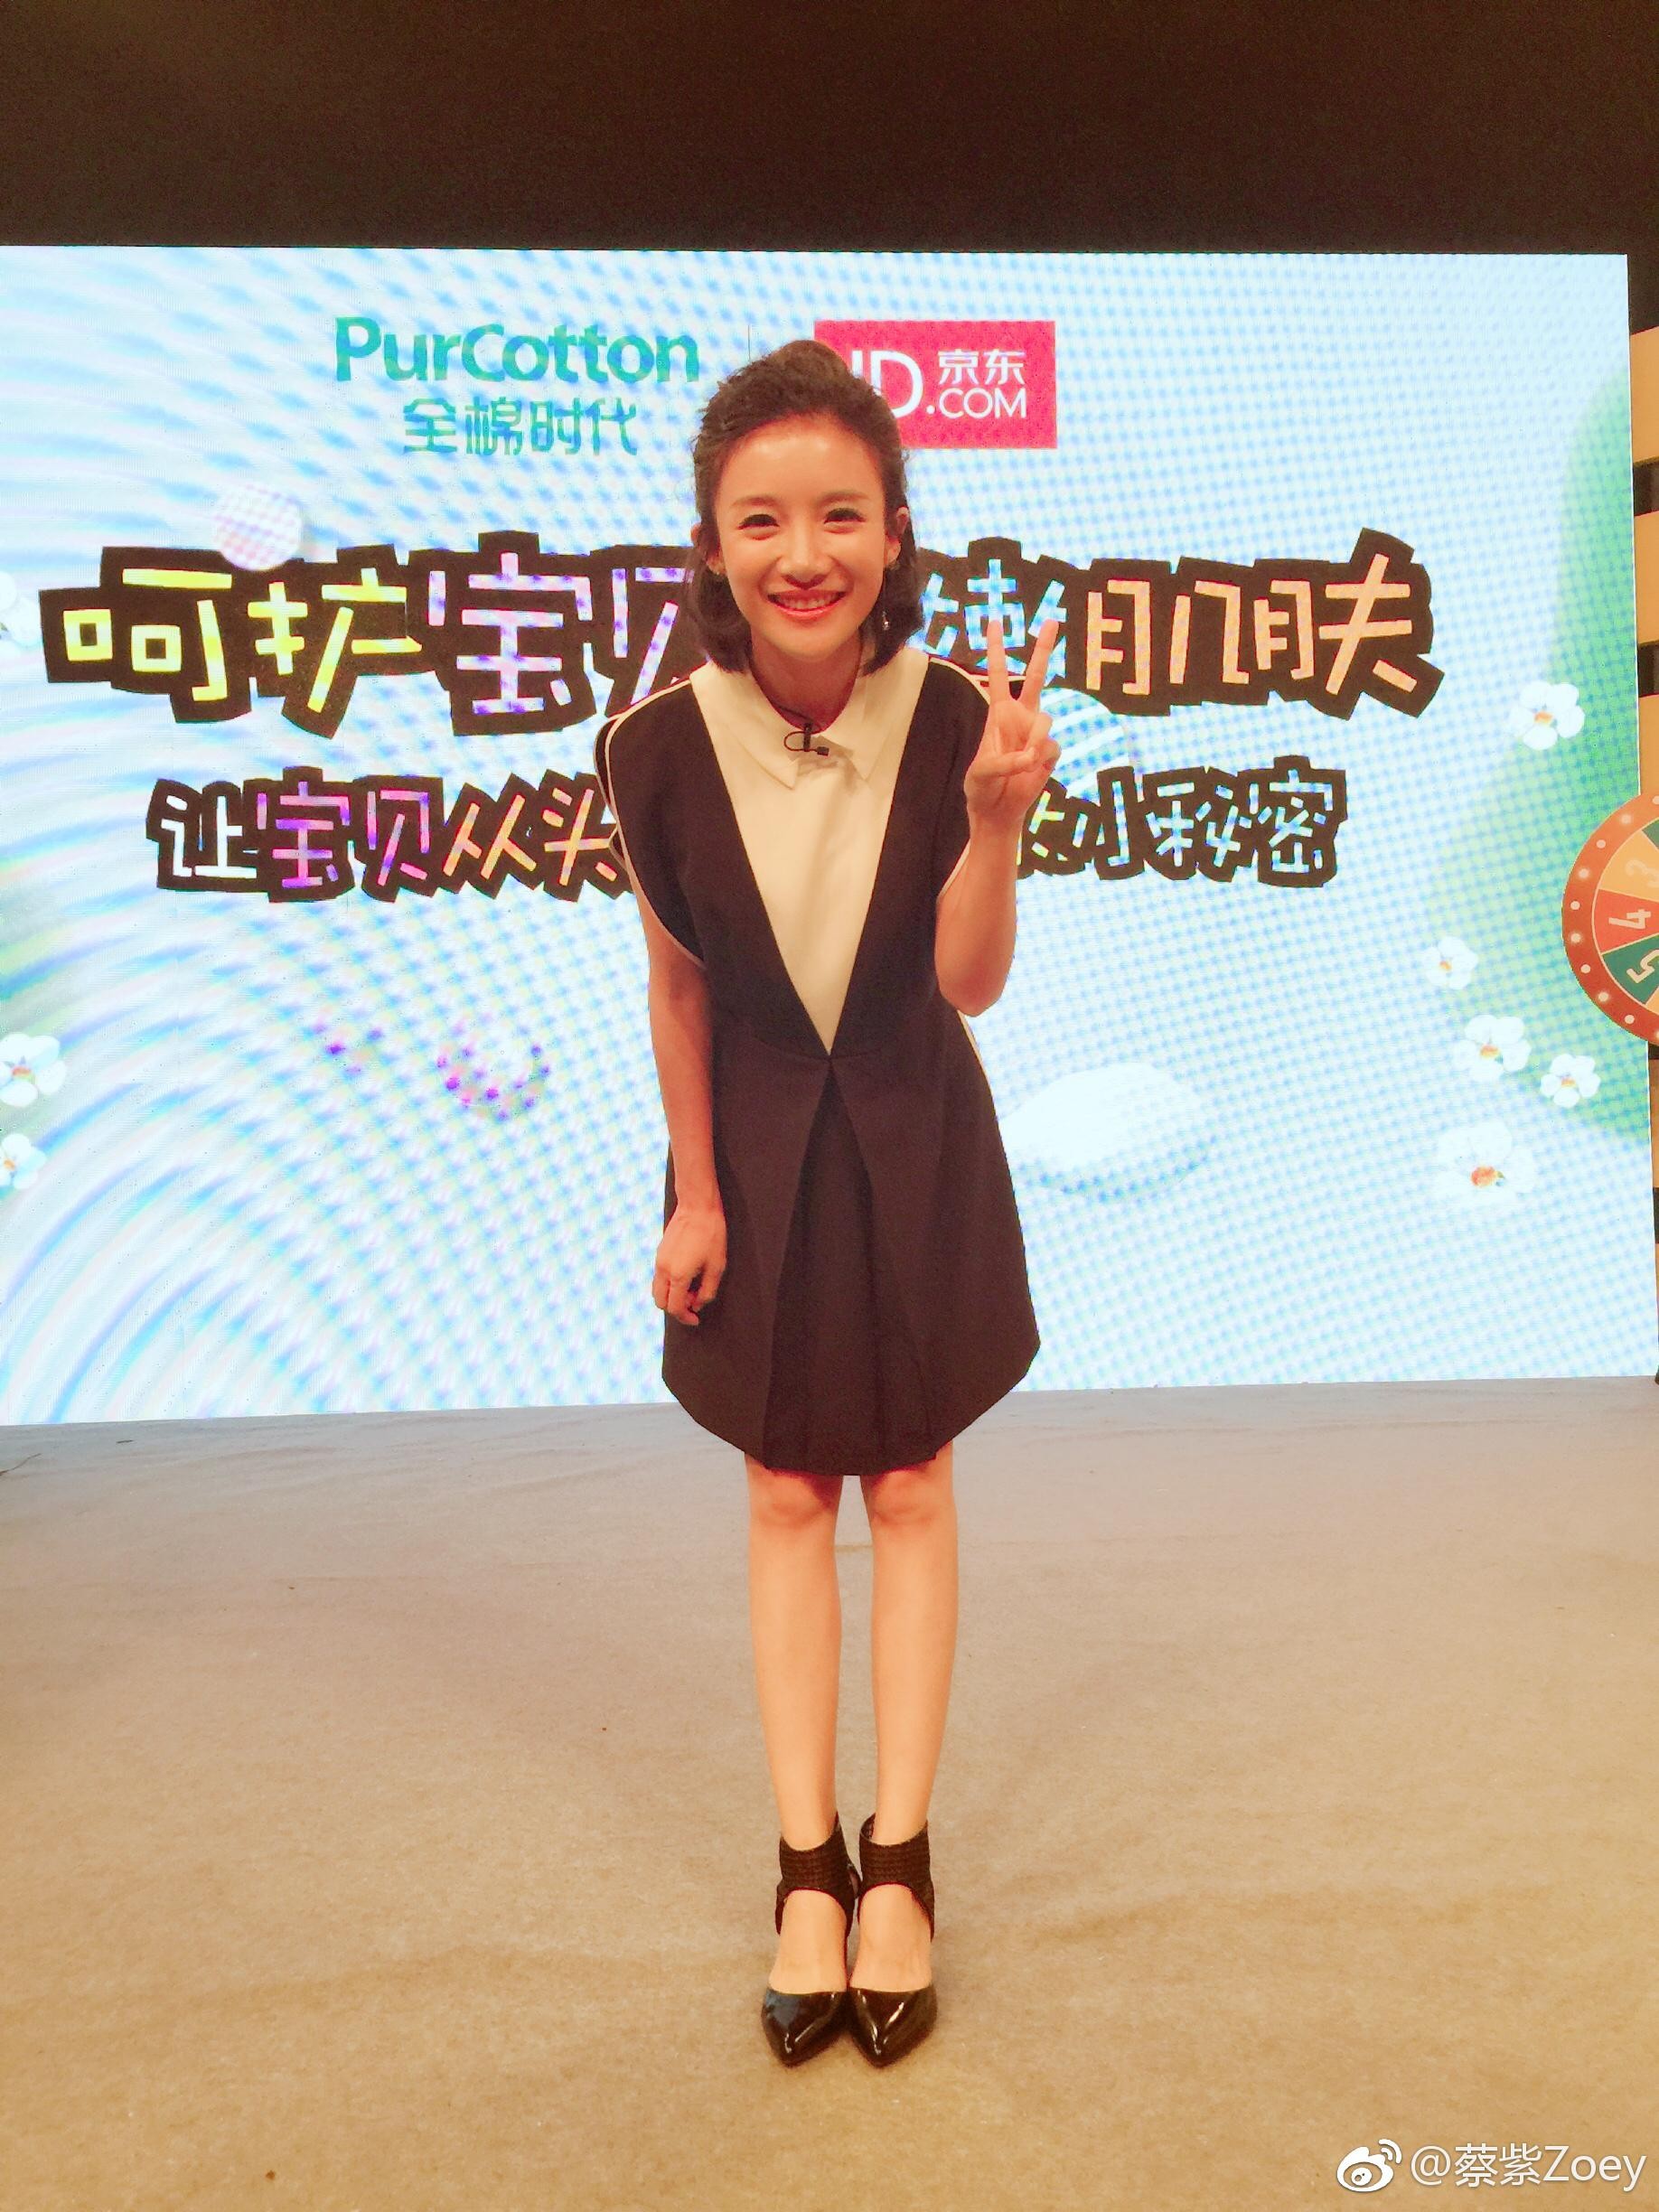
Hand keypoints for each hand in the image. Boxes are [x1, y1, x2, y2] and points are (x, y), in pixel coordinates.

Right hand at [654, 1200, 725, 1326]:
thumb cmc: (711, 1235)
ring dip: (671, 1296)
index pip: (675, 1308)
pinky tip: (686, 1276)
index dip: (686, 1317)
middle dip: (676, 1308)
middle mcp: (663, 1270)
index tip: (696, 1319)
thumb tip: (698, 1304)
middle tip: (694, 1303)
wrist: (697, 1207)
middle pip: (661, 1302)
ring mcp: (659, 1260)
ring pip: (657, 1290)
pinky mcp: (659, 1253)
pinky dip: (669, 1285)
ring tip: (692, 1288)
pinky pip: (659, 1277)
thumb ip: (707, 1291)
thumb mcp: (716, 1267)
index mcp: (678, 1276)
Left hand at [964, 616, 1060, 836]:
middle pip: (1037, 677)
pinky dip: (1040, 758)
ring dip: (1034, 740)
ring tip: (1022, 761)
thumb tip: (1030, 756)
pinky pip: (1051, 746)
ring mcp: (1037, 734)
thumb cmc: (982, 787)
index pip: (996, 675)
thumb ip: (1002, 762)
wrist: (998, 810)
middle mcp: (1020, 718)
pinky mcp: (1050, 752)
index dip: (995, 649)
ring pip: (1046, 720)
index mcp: (998, 714)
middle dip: (1044, 649)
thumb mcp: (981, 773)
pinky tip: (1031, 770)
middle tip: (1051, 620)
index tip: (995, 622)